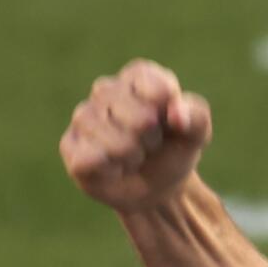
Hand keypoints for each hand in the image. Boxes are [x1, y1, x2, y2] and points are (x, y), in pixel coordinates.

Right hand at [60, 58, 211, 212]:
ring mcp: (84, 117)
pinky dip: (110, 170)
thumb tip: (176, 115)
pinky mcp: (71, 146)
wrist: (157, 188)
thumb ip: (196, 117)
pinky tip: (114, 169)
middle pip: (138, 118)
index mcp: (138, 78)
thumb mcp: (196, 134)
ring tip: (133, 157)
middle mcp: (106, 91)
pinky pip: (90, 159)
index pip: (154, 86)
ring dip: (132, 157)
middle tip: (151, 144)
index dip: (165, 111)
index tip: (171, 123)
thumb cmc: (174, 151)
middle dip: (152, 140)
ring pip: (113, 141)